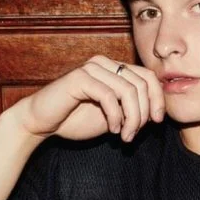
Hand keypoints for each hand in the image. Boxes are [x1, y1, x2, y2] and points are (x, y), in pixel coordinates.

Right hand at [12, 55, 165, 141]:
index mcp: (114, 68)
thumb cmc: (75, 119)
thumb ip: (132, 110)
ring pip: (128, 91)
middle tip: (134, 135)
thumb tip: (156, 113)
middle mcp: (104, 63)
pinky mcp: (80, 77)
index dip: (158, 99)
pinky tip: (113, 130)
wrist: (41, 123)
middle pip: (141, 84)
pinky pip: (109, 96)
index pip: (148, 76)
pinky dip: (116, 116)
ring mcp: (92, 68)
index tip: (157, 122)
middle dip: (144, 114)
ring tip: (125, 136)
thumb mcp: (113, 117)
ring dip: (132, 118)